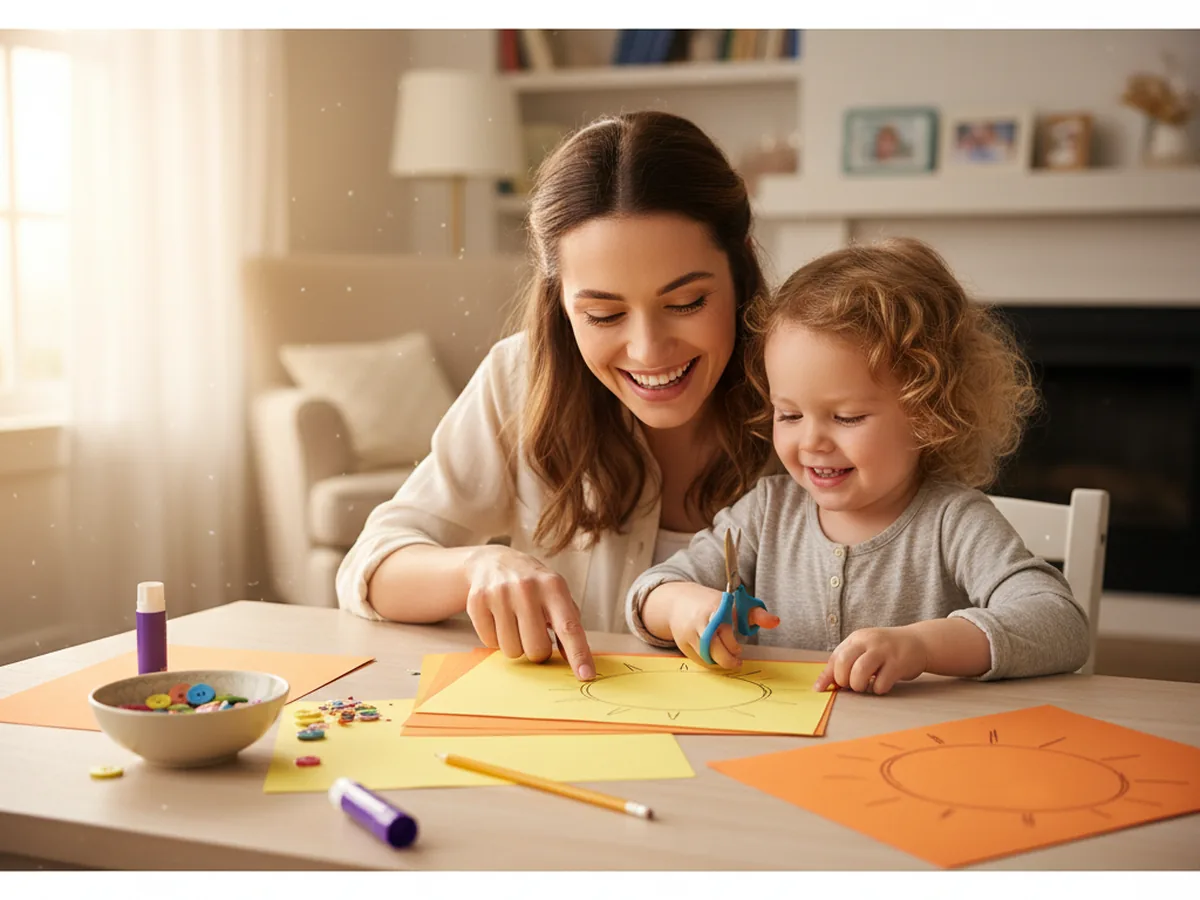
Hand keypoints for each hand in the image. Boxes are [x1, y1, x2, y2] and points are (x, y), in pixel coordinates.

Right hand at [463, 545, 595, 680]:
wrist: (494, 562)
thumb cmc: (533, 586)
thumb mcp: (557, 595)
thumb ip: (569, 625)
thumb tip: (578, 662)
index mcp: (553, 587)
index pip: (569, 627)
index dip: (578, 653)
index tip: (586, 674)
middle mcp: (527, 588)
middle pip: (537, 649)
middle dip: (538, 651)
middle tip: (534, 633)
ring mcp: (500, 594)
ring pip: (512, 651)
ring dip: (515, 645)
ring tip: (515, 623)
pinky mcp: (477, 602)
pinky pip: (490, 643)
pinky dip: (496, 638)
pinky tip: (498, 618)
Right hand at [658, 583, 779, 669]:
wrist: (678, 600)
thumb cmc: (713, 604)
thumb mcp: (736, 605)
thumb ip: (758, 615)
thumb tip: (776, 622)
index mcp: (716, 608)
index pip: (727, 633)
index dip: (734, 646)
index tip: (739, 649)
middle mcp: (700, 621)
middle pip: (715, 649)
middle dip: (728, 660)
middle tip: (736, 662)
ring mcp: (688, 632)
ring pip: (707, 657)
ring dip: (718, 661)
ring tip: (724, 657)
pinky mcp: (682, 642)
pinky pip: (698, 659)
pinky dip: (708, 661)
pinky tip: (712, 656)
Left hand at [814, 626, 928, 694]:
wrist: (919, 642)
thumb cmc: (886, 650)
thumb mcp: (864, 649)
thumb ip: (846, 662)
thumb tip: (822, 684)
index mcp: (857, 638)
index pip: (835, 657)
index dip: (827, 676)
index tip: (820, 690)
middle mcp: (869, 641)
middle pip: (843, 663)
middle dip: (843, 680)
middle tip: (851, 685)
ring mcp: (884, 651)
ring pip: (859, 672)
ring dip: (858, 685)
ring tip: (864, 686)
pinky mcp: (898, 663)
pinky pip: (880, 683)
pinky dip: (877, 689)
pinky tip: (881, 685)